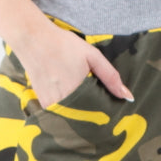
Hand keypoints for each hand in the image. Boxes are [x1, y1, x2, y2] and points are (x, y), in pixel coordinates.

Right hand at [13, 23, 133, 109]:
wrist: (33, 39)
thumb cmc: (64, 45)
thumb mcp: (92, 56)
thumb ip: (110, 77)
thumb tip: (128, 97)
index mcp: (79, 92)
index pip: (98, 115)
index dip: (106, 117)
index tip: (113, 118)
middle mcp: (63, 102)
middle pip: (84, 120)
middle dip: (94, 119)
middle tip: (104, 118)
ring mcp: (51, 105)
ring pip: (71, 119)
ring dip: (81, 118)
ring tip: (90, 112)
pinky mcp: (43, 103)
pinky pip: (59, 115)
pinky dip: (67, 113)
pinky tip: (74, 106)